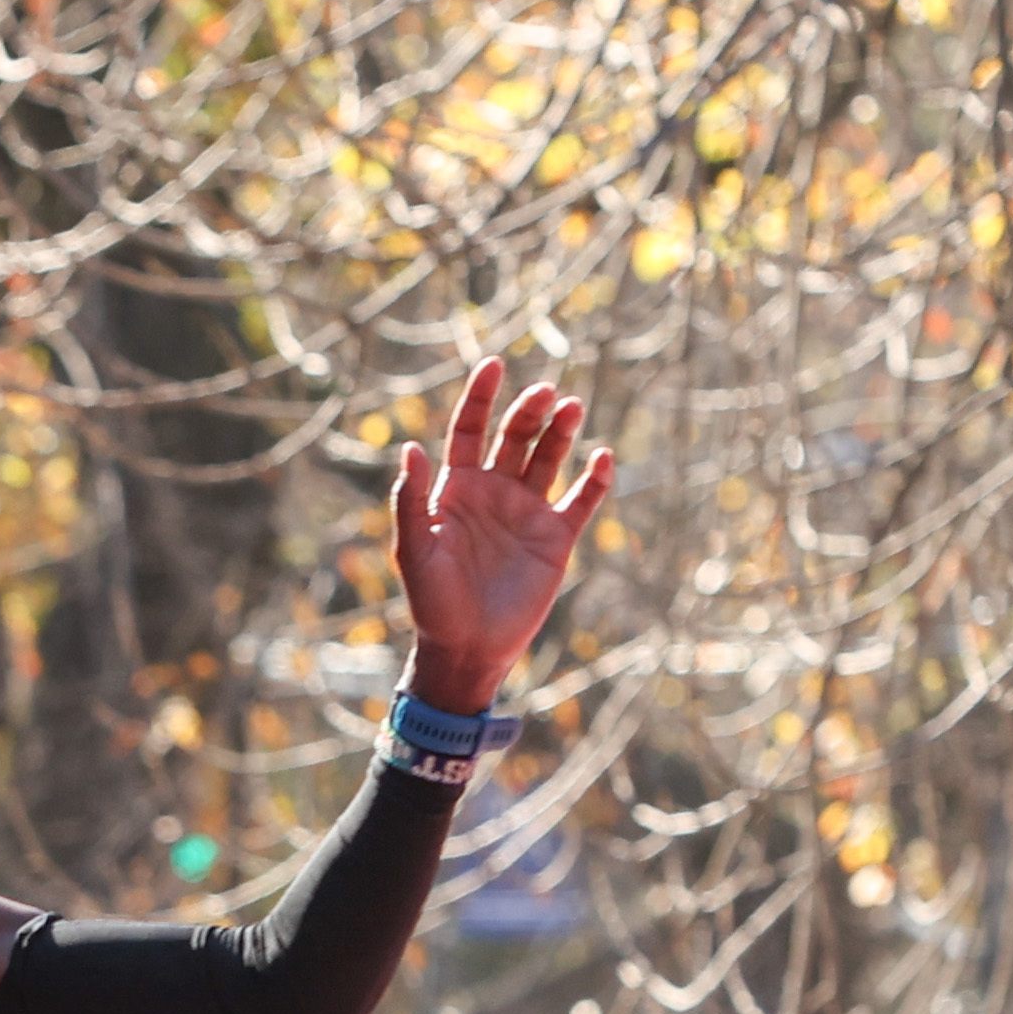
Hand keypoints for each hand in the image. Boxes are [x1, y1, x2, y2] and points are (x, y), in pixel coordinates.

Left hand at [391, 360, 616, 710]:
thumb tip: (411, 447)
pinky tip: (601, 457)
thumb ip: (411, 500)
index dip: (480, 397)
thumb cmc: (433, 602)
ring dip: (560, 432)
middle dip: (528, 411)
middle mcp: (494, 493)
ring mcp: (527, 513)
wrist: (467, 648)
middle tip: (544, 393)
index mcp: (457, 489)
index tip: (494, 365)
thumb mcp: (414, 550)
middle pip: (515, 436)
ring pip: (549, 458)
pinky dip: (595, 479)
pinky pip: (582, 500)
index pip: (469, 429)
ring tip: (570, 407)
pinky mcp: (556, 539)